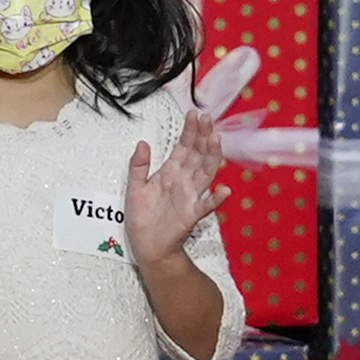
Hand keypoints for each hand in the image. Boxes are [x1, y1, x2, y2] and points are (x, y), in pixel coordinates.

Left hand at [126, 111, 225, 257]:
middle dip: (203, 136)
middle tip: (207, 118)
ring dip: (212, 157)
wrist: (146, 245)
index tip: (194, 114)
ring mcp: (190, 197)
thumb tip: (143, 142)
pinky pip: (205, 206)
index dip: (189, 131)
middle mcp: (184, 181)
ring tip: (216, 140)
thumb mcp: (135, 187)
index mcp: (171, 172)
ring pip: (205, 173)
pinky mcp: (191, 215)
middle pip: (198, 154)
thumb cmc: (142, 217)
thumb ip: (138, 165)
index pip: (184, 147)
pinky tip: (224, 190)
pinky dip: (216, 199)